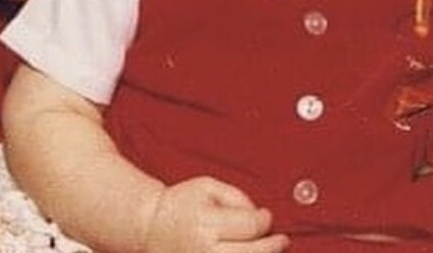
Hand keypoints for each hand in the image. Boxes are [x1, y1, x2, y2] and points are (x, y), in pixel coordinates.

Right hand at [142, 177, 287, 252]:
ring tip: (270, 251)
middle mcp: (204, 251)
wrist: (150, 228)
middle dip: (272, 246)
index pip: (250, 226)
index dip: (265, 221)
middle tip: (282, 240)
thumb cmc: (182, 203)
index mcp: (205, 223)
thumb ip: (237, 197)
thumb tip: (260, 215)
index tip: (267, 216)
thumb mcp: (208, 186)